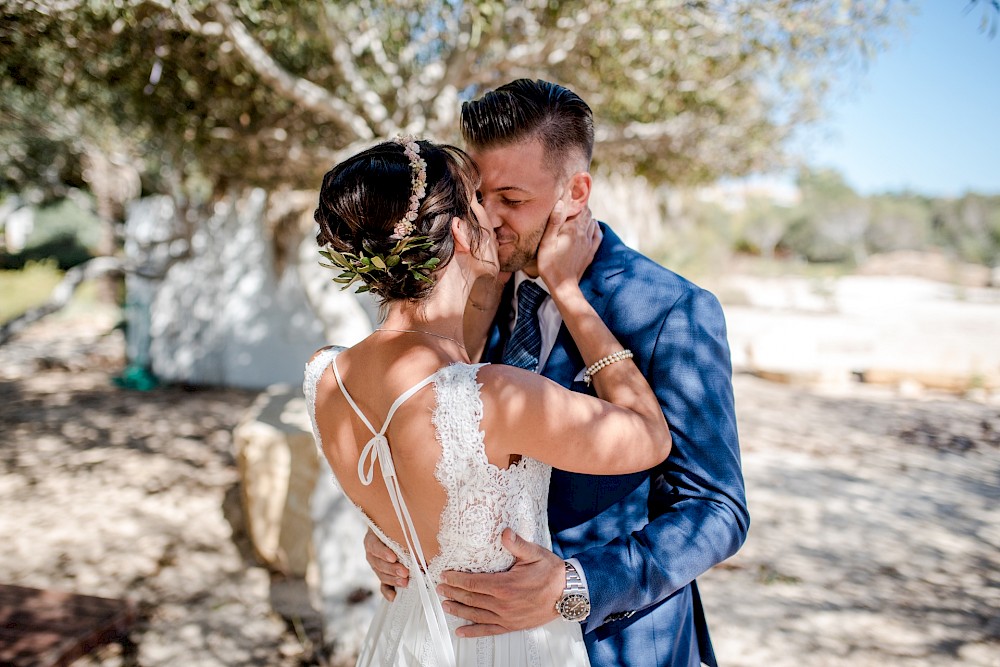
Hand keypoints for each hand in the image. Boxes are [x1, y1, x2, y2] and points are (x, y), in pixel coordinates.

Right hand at [364, 528, 408, 601]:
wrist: (393, 531)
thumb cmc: (397, 527)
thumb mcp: (397, 527)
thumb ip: (404, 532)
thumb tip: (420, 538)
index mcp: (373, 539)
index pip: (375, 546)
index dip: (383, 553)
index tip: (393, 557)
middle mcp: (372, 553)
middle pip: (379, 563)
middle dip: (392, 569)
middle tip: (405, 572)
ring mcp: (376, 565)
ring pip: (381, 575)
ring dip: (393, 579)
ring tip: (404, 582)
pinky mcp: (382, 575)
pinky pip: (383, 585)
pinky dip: (388, 591)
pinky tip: (394, 597)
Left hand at [437, 529, 563, 636]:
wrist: (568, 594)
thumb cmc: (551, 572)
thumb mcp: (535, 554)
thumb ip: (517, 544)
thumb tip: (504, 532)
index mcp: (505, 585)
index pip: (473, 582)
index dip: (457, 579)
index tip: (445, 575)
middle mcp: (503, 604)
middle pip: (471, 598)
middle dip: (453, 592)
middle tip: (439, 588)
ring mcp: (506, 617)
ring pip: (476, 614)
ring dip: (459, 610)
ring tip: (445, 605)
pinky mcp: (512, 625)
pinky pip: (489, 630)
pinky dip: (473, 632)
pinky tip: (461, 631)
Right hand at [536, 201, 600, 294]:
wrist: (563, 286)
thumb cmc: (550, 265)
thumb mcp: (546, 243)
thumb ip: (554, 222)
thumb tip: (561, 203)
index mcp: (573, 229)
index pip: (580, 207)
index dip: (576, 200)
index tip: (570, 195)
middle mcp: (584, 234)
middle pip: (587, 214)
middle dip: (581, 207)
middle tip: (572, 203)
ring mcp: (589, 243)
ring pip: (592, 223)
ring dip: (587, 217)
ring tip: (578, 214)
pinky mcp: (590, 252)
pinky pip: (597, 235)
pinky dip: (595, 228)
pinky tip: (591, 227)